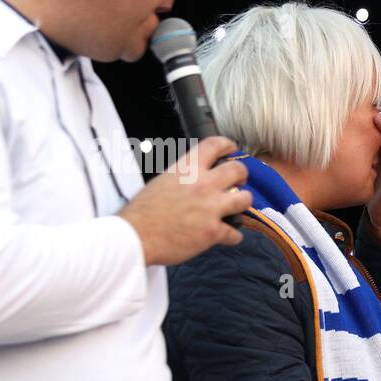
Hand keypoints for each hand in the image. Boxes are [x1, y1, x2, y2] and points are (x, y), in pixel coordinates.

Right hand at [119, 136, 252, 265]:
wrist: (135, 236)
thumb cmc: (143, 212)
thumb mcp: (162, 180)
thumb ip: (183, 176)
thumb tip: (194, 177)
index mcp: (187, 169)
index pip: (215, 144)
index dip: (228, 145)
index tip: (232, 150)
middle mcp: (202, 184)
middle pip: (238, 170)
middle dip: (242, 175)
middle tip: (239, 182)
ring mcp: (210, 208)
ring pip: (246, 199)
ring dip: (242, 204)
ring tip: (235, 208)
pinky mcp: (213, 231)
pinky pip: (235, 233)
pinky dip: (232, 236)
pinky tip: (226, 235)